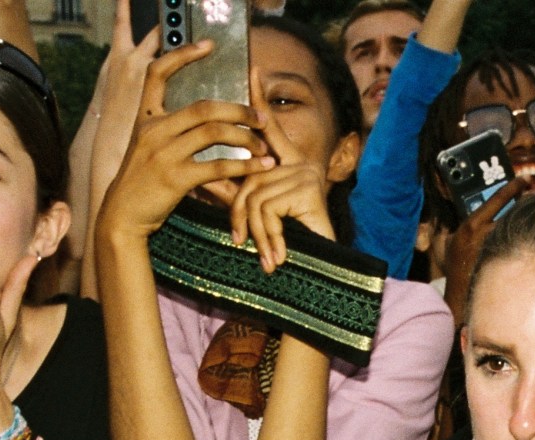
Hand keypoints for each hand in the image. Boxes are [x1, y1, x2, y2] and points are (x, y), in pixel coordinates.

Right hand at [97, 42, 274, 241]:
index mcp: (146, 117)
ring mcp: (163, 153)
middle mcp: (154, 129)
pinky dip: (243, 166)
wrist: (122, 216)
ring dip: (246, 137)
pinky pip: (217, 166)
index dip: (182, 54)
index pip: (158, 73)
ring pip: (214, 132)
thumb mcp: (147, 146)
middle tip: (261, 117)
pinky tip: (259, 167)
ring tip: (264, 146)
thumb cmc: (141, 182)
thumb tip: (206, 118)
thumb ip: (170, 129)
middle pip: (204, 106)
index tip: (208, 45)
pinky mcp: (175, 178)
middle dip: (239, 109)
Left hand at [229, 68, 334, 269]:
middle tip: (240, 242)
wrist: (328, 275)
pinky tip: (276, 256)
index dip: (260, 100)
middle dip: (237, 212)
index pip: (270, 127)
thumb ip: (239, 195)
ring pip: (255, 196)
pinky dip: (267, 236)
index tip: (252, 70)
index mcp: (289, 164)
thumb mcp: (264, 218)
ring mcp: (304, 174)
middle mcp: (299, 164)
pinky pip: (267, 208)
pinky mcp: (306, 189)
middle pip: (248, 176)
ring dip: (256, 233)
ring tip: (264, 257)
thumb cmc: (297, 249)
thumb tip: (206, 182)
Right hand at [442, 176, 526, 321]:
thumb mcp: (446, 244)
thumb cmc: (454, 270)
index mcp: (472, 225)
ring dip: (531, 220)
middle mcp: (487, 234)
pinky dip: (531, 238)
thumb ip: (452, 228)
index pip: (498, 198)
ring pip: (522, 227)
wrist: (460, 295)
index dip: (514, 186)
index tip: (525, 180)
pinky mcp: (509, 261)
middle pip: (516, 211)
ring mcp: (500, 248)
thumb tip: (459, 218)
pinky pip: (524, 244)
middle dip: (529, 202)